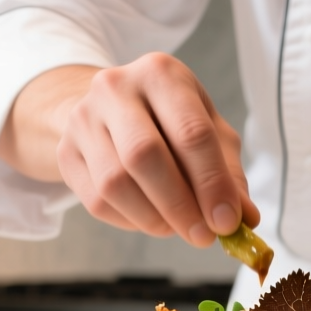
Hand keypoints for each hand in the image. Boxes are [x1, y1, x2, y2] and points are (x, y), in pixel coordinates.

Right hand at [0, 54, 257, 246]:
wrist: (108, 109)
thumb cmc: (169, 120)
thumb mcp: (208, 130)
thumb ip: (229, 172)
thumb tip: (245, 218)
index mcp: (161, 74)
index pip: (190, 132)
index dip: (211, 183)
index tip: (227, 222)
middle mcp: (116, 88)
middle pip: (145, 156)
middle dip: (179, 205)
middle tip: (203, 236)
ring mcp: (83, 119)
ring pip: (115, 183)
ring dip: (153, 218)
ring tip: (177, 228)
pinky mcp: (66, 152)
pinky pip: (97, 201)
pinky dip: (130, 221)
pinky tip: (150, 219)